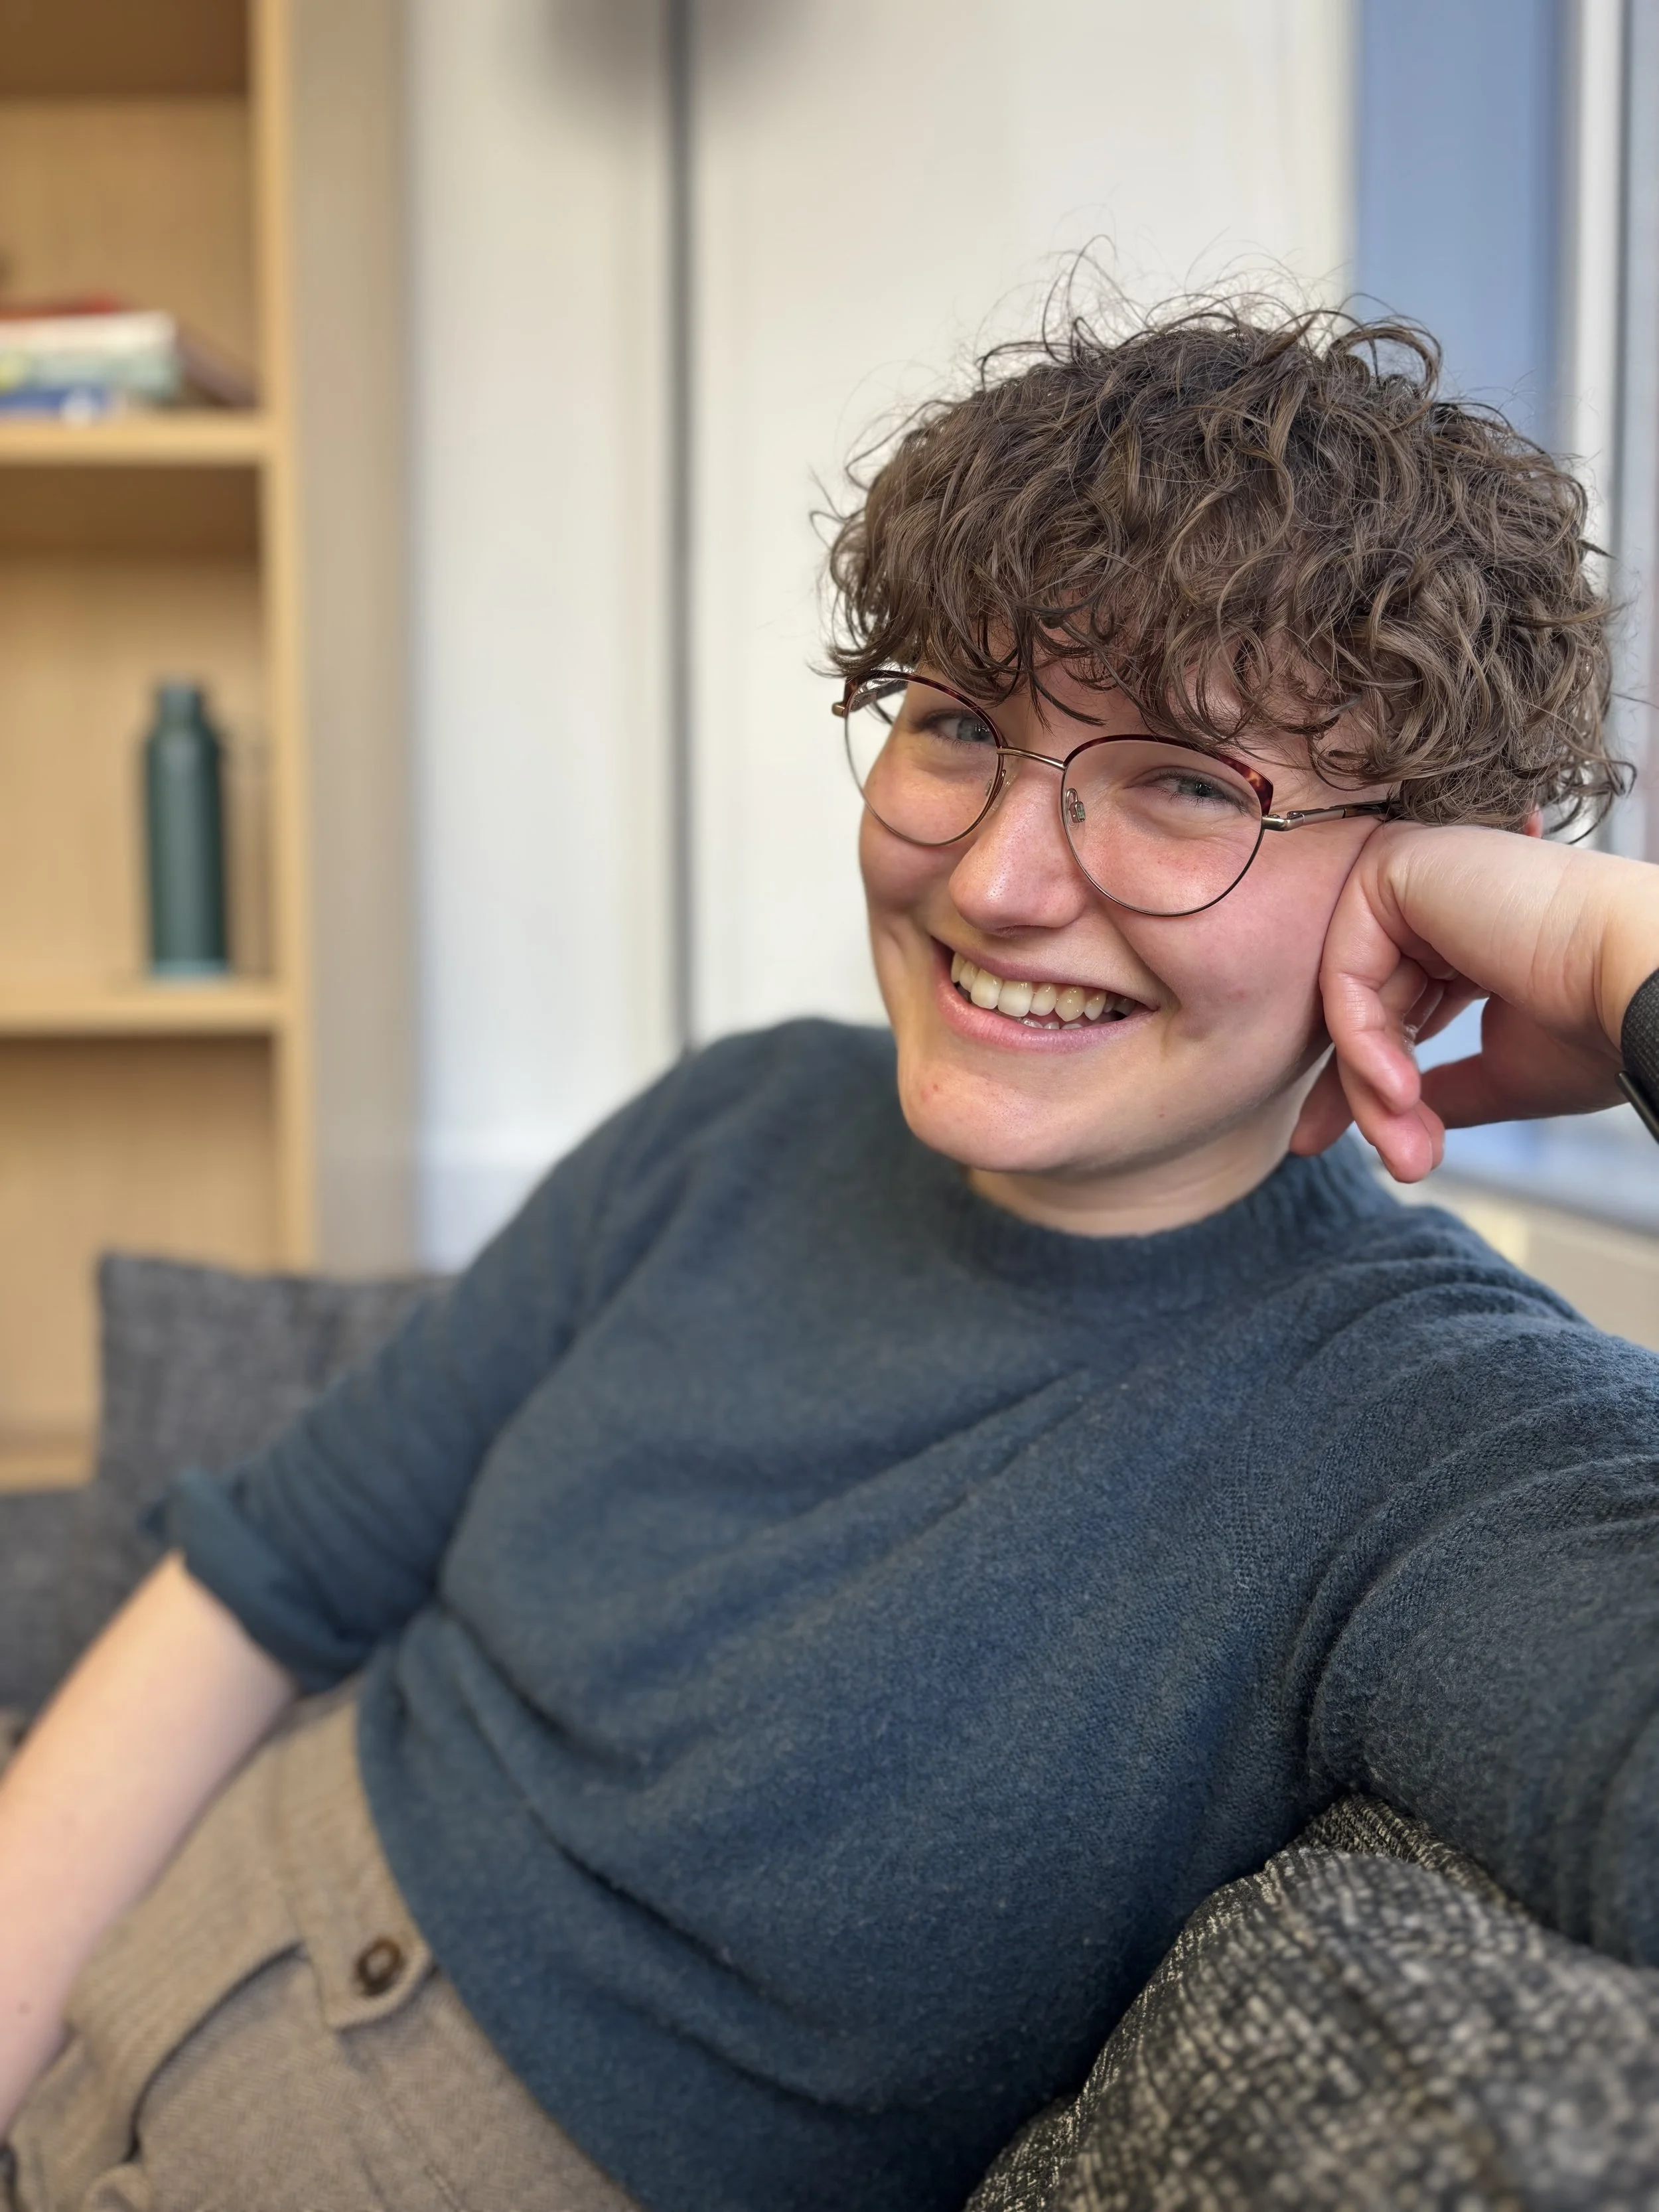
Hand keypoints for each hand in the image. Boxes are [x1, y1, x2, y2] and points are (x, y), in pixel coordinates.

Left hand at [1289, 821, 1658, 1181]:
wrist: (1642, 983)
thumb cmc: (1598, 1023)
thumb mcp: (1504, 1069)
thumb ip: (1442, 1086)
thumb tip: (1391, 1118)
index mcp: (1468, 931)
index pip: (1391, 1009)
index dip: (1371, 1086)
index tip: (1371, 1154)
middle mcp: (1438, 897)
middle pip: (1365, 1008)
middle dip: (1372, 1096)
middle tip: (1404, 1163)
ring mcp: (1416, 875)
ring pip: (1349, 997)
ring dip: (1370, 1083)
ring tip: (1408, 1142)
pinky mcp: (1396, 866)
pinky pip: (1344, 970)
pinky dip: (1362, 1041)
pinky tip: (1402, 1091)